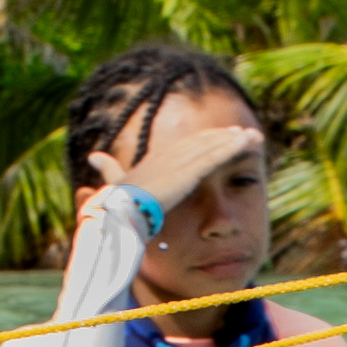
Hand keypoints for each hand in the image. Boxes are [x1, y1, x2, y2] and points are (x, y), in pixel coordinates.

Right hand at [107, 87, 266, 251]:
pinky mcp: (188, 171)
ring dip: (235, 141)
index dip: (204, 141)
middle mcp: (168, 155)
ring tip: (254, 138)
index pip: (185, 146)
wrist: (118, 211)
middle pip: (202, 142)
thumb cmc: (115, 202)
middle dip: (223, 138)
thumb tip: (92, 155)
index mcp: (155, 159)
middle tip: (243, 135)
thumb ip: (108, 169)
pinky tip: (248, 143)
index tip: (220, 138)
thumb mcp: (115, 183)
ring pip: (213, 147)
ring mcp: (179, 162)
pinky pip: (216, 157)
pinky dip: (233, 148)